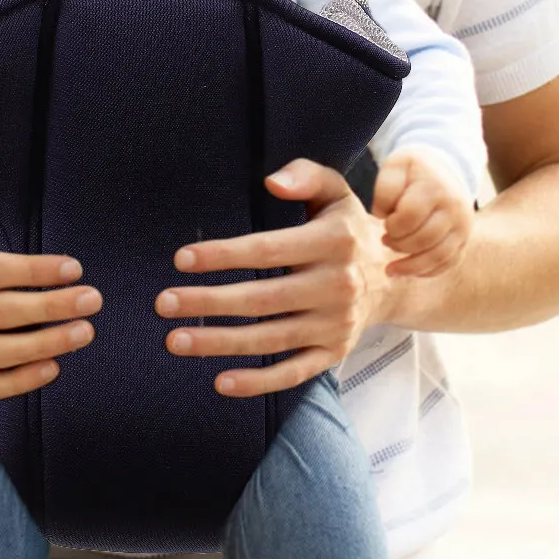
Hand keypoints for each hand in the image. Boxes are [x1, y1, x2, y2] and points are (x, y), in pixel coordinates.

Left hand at [153, 158, 386, 397]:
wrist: (395, 276)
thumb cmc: (347, 228)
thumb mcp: (336, 191)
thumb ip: (305, 176)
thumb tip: (271, 181)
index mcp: (333, 241)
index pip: (267, 250)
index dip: (223, 255)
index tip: (181, 259)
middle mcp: (337, 285)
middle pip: (262, 299)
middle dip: (208, 303)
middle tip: (163, 303)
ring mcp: (336, 324)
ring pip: (271, 339)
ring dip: (219, 343)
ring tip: (175, 340)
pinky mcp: (335, 353)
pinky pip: (293, 372)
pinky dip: (258, 382)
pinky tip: (220, 381)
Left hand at [371, 151, 473, 278]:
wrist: (445, 169)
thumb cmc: (414, 171)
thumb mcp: (396, 167)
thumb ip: (384, 189)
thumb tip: (381, 216)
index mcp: (435, 188)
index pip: (410, 217)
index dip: (392, 225)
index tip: (385, 222)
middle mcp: (454, 209)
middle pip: (424, 240)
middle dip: (399, 245)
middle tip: (385, 240)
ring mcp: (463, 227)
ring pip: (438, 257)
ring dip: (411, 267)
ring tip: (391, 269)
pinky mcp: (464, 240)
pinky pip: (448, 263)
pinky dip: (428, 271)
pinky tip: (409, 271)